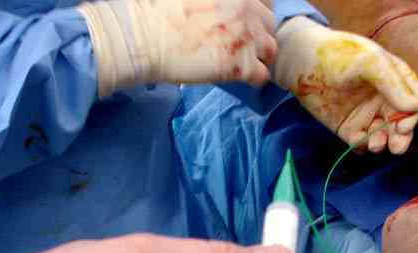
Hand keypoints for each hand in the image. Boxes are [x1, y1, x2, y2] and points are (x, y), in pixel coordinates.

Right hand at [79, 0, 276, 96]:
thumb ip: (218, 0)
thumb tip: (221, 9)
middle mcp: (248, 8)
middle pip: (270, 25)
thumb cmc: (160, 10)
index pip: (266, 2)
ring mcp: (248, 37)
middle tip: (237, 43)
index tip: (242, 21)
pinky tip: (236, 76)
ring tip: (238, 61)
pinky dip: (251, 78)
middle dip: (257, 34)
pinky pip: (262, 76)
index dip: (256, 12)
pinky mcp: (242, 65)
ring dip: (258, 56)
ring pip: (270, 50)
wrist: (146, 37)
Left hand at [274, 17, 417, 154]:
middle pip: (400, 124)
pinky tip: (358, 142)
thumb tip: (413, 107)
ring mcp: (366, 115)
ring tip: (375, 144)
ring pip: (383, 136)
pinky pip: (361, 143)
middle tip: (397, 147)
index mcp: (395, 81)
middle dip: (401, 137)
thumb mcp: (370, 62)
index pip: (413, 102)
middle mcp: (384, 100)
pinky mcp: (349, 128)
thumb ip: (392, 83)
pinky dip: (362, 146)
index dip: (412, 115)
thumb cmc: (338, 54)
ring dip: (382, 143)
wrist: (302, 63)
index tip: (404, 126)